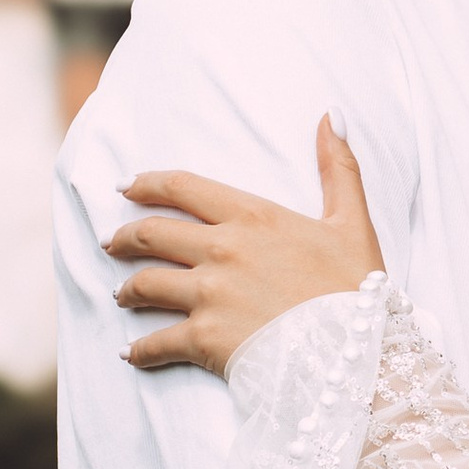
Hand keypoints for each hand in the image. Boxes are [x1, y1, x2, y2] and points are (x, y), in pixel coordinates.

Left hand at [108, 117, 381, 377]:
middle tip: (113, 242)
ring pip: (146, 284)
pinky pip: (157, 342)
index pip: (184, 187)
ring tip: (122, 295)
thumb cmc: (355, 289)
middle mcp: (222, 250)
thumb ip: (338, 167)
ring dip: (128, 290)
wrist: (355, 353)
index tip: (126, 187)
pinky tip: (130, 353)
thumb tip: (331, 115)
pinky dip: (139, 349)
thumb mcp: (351, 222)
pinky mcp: (205, 339)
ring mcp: (209, 295)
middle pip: (153, 234)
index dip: (147, 184)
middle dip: (126, 237)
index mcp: (253, 216)